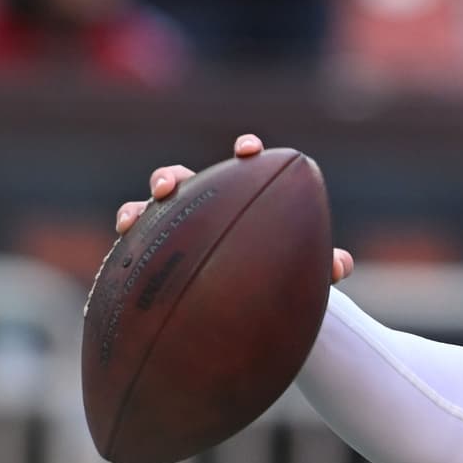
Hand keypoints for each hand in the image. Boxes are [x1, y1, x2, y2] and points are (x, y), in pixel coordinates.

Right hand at [115, 133, 353, 283]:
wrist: (243, 312)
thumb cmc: (274, 280)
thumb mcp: (298, 274)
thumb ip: (321, 267)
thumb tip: (341, 266)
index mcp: (240, 200)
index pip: (244, 166)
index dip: (246, 151)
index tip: (250, 150)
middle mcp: (200, 209)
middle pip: (181, 180)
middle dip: (170, 176)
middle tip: (169, 186)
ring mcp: (170, 231)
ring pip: (146, 210)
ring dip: (138, 207)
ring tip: (133, 219)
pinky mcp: (149, 257)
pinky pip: (131, 248)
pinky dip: (125, 244)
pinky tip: (120, 252)